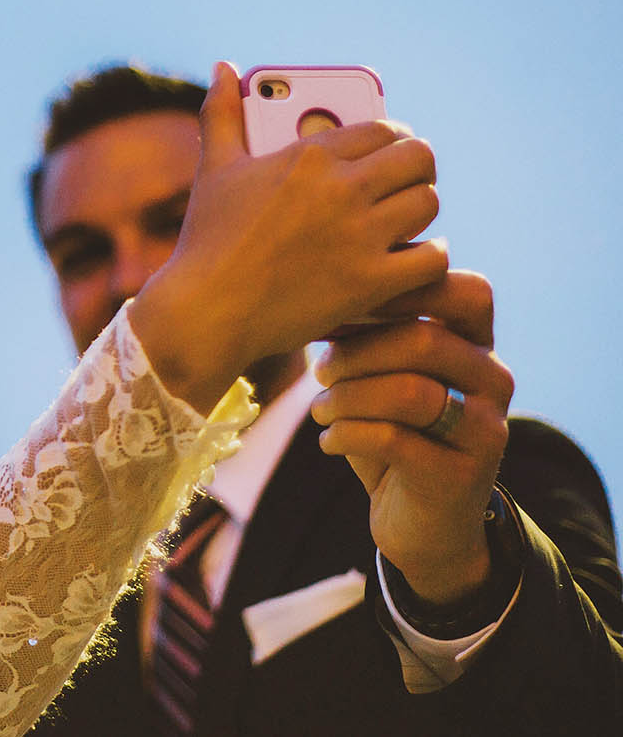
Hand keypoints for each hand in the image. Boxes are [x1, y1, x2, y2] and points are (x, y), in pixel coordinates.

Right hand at [132, 62, 447, 409]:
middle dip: (417, 167)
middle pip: (418, 158)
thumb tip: (223, 67)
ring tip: (405, 219)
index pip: (383, 128)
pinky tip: (411, 260)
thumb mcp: (214, 169)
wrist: (205, 312)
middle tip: (405, 182)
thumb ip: (221, 112)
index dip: (395, 138)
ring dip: (420, 210)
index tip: (392, 151)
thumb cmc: (207, 240)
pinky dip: (429, 257)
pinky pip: (432, 258)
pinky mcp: (369, 283)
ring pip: (428, 203)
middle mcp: (340, 189)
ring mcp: (358, 237)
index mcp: (308, 155)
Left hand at [310, 271, 513, 604]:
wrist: (422, 523)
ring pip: (409, 391)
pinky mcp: (462, 476)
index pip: (469, 293)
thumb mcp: (383, 379)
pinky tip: (327, 441)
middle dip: (356, 352)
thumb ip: (370, 337)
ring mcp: (485, 430)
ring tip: (320, 410)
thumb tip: (321, 297)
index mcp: (479, 346)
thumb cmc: (394, 435)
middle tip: (321, 371)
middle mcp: (494, 382)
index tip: (344, 308)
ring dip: (347, 397)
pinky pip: (394, 440)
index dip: (405, 291)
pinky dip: (346, 434)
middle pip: (424, 340)